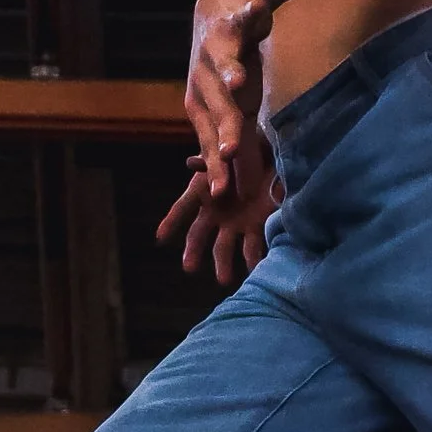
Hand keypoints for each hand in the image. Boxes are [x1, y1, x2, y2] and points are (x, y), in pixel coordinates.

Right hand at [157, 135, 278, 286]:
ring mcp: (234, 222)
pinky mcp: (254, 226)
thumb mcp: (227, 151)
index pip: (182, 208)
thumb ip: (211, 161)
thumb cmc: (244, 151)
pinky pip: (251, 245)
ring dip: (223, 263)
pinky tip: (252, 269)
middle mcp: (215, 212)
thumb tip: (191, 162)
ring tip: (224, 280)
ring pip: (223, 246)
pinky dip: (251, 257)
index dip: (171, 222)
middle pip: (199, 235)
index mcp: (203, 192)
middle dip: (194, 251)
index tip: (160, 238)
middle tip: (189, 268)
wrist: (270, 157)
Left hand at [184, 0, 274, 199]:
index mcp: (203, 107)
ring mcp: (213, 52)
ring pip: (223, 65)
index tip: (221, 192)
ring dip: (230, 73)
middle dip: (225, 129)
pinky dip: (247, 16)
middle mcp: (202, 81)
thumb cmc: (232, 69)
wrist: (224, 11)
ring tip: (238, 83)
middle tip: (229, 152)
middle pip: (218, 109)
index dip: (214, 164)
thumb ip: (241, 145)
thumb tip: (246, 191)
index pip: (209, 140)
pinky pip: (239, 21)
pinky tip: (254, 12)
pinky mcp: (230, 22)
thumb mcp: (237, 111)